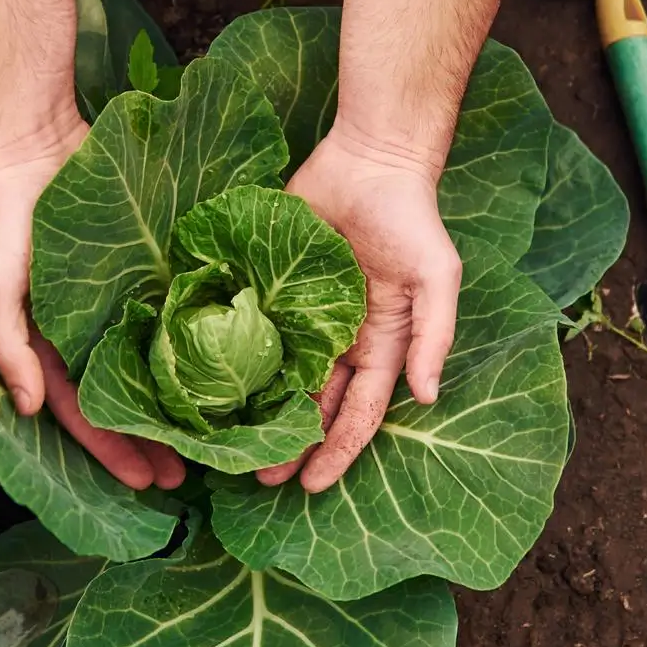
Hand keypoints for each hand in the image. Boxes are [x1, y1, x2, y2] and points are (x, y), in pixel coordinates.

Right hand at [0, 116, 185, 492]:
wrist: (38, 143)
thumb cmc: (8, 218)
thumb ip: (6, 344)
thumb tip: (28, 410)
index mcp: (52, 346)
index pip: (85, 413)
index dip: (113, 451)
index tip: (148, 483)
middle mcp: (89, 333)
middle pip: (128, 400)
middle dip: (155, 442)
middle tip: (192, 477)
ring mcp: (121, 303)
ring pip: (157, 366)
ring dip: (182, 404)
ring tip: (217, 438)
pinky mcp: (149, 272)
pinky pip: (176, 316)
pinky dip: (198, 346)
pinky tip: (230, 370)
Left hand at [259, 128, 462, 493]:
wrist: (369, 160)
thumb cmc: (411, 219)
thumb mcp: (436, 277)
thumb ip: (434, 335)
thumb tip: (429, 396)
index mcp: (380, 345)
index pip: (359, 412)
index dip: (338, 451)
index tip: (313, 486)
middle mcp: (341, 340)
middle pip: (314, 406)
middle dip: (293, 446)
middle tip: (261, 480)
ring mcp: (304, 317)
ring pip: (279, 379)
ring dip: (261, 415)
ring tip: (233, 448)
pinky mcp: (271, 289)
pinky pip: (251, 330)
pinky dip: (234, 361)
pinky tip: (210, 389)